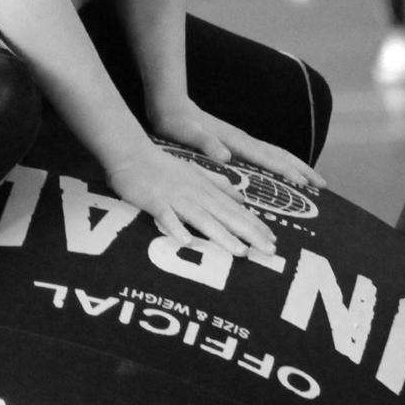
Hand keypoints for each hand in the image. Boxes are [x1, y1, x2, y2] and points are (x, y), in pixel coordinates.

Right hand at [106, 138, 276, 257]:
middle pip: (225, 215)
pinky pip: (166, 217)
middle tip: (270, 251)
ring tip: (241, 252)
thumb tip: (241, 197)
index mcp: (205, 188)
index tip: (273, 241)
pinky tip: (187, 242)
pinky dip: (176, 228)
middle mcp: (195, 193)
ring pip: (202, 219)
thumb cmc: (162, 165)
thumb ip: (218, 183)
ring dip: (222, 236)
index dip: (255, 225)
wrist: (131, 153)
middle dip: (249, 233)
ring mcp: (175, 198)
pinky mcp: (155, 201)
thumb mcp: (195, 172)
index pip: (235, 209)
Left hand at [151, 100, 325, 189]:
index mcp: (235, 141)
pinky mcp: (234, 142)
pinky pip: (265, 155)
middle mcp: (242, 139)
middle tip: (324, 185)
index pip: (268, 158)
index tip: (307, 185)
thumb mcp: (187, 134)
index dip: (287, 172)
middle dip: (302, 169)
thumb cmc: (176, 122)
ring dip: (295, 165)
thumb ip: (206, 144)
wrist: (170, 104)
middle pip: (280, 154)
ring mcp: (240, 140)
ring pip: (275, 153)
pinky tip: (281, 173)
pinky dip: (280, 163)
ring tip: (313, 180)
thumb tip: (225, 156)